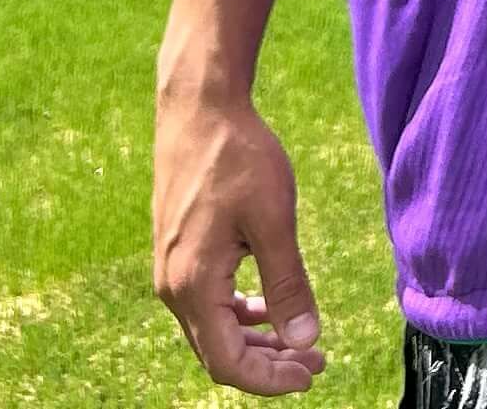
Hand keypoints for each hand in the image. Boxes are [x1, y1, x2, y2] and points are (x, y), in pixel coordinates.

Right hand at [152, 90, 327, 393]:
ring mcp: (170, 268)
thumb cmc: (237, 157)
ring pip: (211, 328)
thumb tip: (304, 340)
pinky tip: (269, 305)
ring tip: (299, 339)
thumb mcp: (273, 221)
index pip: (228, 362)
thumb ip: (288, 285)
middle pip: (217, 353)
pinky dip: (238, 314)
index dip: (270, 379)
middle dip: (267, 364)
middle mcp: (173, 285)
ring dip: (255, 340)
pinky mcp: (177, 250)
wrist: (199, 107)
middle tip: (316, 360)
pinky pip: (205, 302)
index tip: (312, 371)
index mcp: (193, 285)